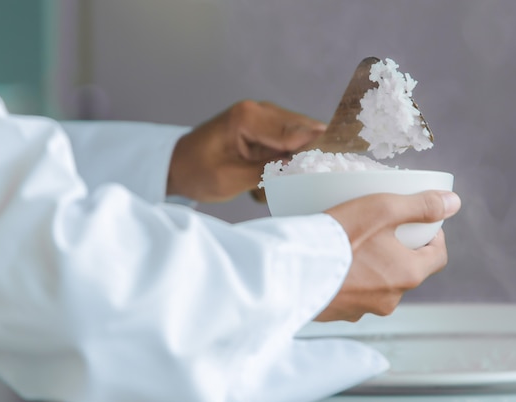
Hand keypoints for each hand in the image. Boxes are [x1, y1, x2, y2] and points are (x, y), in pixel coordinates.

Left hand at [167, 100, 325, 201]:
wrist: (175, 166)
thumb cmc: (195, 172)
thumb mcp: (231, 178)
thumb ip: (268, 171)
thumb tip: (303, 168)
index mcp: (248, 117)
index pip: (296, 132)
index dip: (319, 150)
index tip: (340, 165)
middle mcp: (259, 110)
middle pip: (305, 128)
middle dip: (317, 152)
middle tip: (331, 176)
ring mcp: (263, 117)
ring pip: (302, 133)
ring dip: (307, 155)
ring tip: (313, 177)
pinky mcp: (265, 128)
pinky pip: (292, 139)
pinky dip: (296, 155)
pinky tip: (296, 172)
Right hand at [317, 190, 460, 321]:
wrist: (290, 270)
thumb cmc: (339, 237)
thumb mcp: (383, 209)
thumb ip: (421, 206)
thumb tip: (454, 203)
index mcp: (407, 274)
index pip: (438, 256)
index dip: (434, 236)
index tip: (420, 222)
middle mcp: (390, 299)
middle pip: (407, 270)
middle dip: (400, 250)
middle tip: (380, 229)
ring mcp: (362, 310)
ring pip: (379, 284)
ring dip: (374, 267)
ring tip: (353, 245)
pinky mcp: (337, 314)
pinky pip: (353, 295)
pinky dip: (350, 281)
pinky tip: (333, 265)